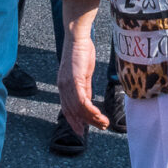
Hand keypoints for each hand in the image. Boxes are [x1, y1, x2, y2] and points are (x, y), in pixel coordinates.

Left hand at [58, 6, 108, 135]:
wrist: (77, 37)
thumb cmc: (80, 51)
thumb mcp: (83, 74)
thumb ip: (84, 88)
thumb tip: (88, 102)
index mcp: (63, 86)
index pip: (66, 109)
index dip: (74, 121)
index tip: (81, 131)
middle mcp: (62, 87)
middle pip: (73, 112)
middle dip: (86, 123)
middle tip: (100, 128)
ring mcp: (67, 85)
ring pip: (78, 109)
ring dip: (92, 118)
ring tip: (104, 123)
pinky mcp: (74, 81)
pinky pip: (81, 101)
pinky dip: (90, 110)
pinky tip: (99, 114)